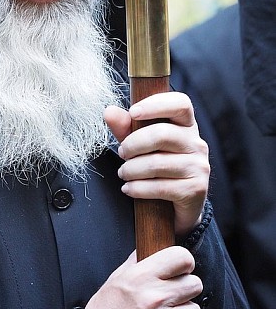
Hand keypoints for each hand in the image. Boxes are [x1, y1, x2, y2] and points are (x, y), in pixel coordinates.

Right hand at [66, 247, 202, 308]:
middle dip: (186, 288)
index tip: (180, 270)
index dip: (184, 263)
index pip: (182, 258)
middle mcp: (154, 297)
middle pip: (195, 284)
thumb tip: (150, 248)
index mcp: (141, 276)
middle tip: (173, 294)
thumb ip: (137, 261)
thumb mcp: (116, 277)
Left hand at [104, 92, 209, 235]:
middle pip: (162, 134)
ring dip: (132, 169)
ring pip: (158, 163)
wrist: (177, 204)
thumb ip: (125, 127)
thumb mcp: (139, 143)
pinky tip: (129, 188)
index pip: (181, 103)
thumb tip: (109, 111)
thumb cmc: (157, 164)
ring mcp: (199, 166)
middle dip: (133, 144)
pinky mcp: (195, 190)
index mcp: (186, 124)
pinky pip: (161, 187)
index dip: (156, 104)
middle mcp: (196, 143)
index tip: (133, 112)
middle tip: (122, 153)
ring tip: (124, 173)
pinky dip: (138, 188)